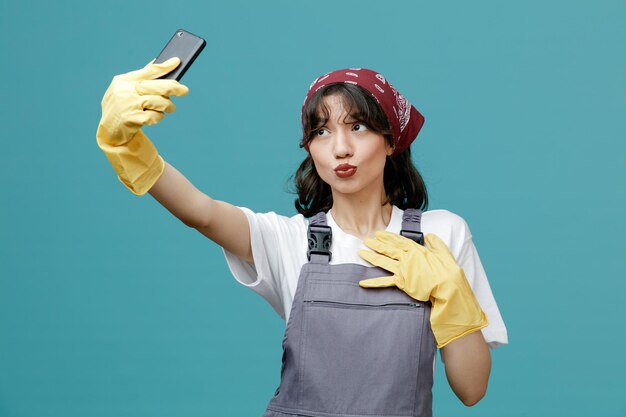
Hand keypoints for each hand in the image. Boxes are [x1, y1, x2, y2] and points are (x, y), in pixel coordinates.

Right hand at [97, 58, 188, 145]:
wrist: (109, 132)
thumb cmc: (123, 107)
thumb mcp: (126, 90)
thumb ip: (140, 78)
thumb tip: (158, 63)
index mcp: (123, 80)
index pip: (148, 71)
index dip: (164, 66)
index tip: (177, 61)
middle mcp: (124, 91)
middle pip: (157, 86)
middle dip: (173, 88)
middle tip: (185, 90)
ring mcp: (128, 105)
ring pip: (158, 102)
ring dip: (168, 106)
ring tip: (170, 108)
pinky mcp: (132, 119)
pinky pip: (154, 116)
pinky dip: (158, 117)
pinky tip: (155, 117)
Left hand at [359, 232, 487, 347]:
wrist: (448, 287)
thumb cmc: (448, 271)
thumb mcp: (444, 252)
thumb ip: (436, 242)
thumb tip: (429, 235)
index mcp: (416, 250)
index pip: (399, 240)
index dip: (388, 237)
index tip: (379, 233)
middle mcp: (407, 258)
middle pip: (388, 248)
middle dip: (376, 243)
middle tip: (366, 239)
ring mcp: (402, 270)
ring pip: (383, 261)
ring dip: (371, 257)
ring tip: (360, 252)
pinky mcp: (401, 282)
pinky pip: (384, 282)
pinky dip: (373, 283)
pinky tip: (362, 283)